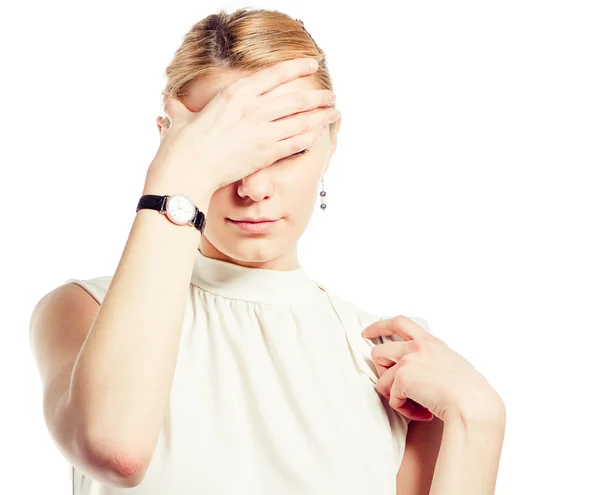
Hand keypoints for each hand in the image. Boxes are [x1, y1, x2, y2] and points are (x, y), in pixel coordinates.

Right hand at [145, 57, 340, 203]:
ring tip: (334, 112)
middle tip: (330, 96)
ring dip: (320, 116)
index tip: (310, 64)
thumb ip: (179, 108)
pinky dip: (310, 137)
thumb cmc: (180, 145)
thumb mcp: (179, 118)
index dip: (295, 68)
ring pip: (300, 119)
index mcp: (235, 94)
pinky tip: (321, 134)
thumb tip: (168, 103)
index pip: (273, 75)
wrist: (187, 170)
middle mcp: (253, 109)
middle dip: (316, 96)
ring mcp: (262, 131)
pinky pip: (296, 142)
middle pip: (294, 98)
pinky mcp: (266, 153)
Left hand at [361, 316, 502, 422]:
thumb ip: (433, 360)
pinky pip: (391, 397)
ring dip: (393, 395)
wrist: (473, 404)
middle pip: (378, 352)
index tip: (367, 332)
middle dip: (381, 372)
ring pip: (381, 377)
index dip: (380, 326)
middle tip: (392, 388)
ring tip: (413, 405)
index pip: (399, 322)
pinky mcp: (403, 377)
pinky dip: (403, 409)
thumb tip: (417, 371)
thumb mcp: (452, 364)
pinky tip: (421, 413)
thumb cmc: (469, 392)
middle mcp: (417, 346)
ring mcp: (408, 360)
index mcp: (430, 342)